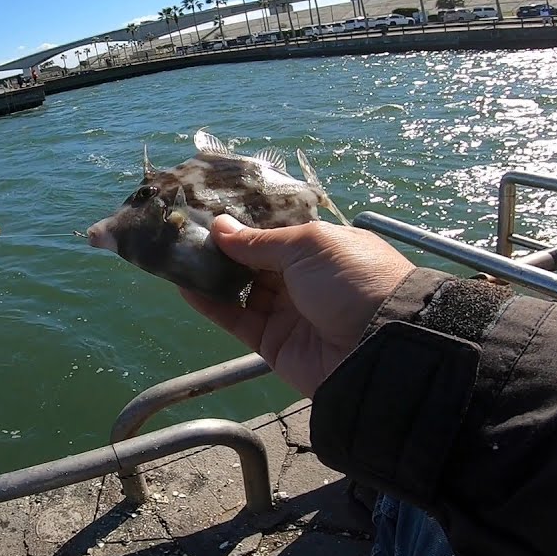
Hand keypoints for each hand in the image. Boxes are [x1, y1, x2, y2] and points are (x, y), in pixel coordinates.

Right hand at [180, 215, 414, 397]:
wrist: (380, 347)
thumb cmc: (354, 280)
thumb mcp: (309, 246)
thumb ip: (259, 240)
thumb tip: (218, 226)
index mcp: (320, 249)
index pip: (274, 232)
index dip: (244, 222)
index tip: (209, 208)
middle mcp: (303, 278)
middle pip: (253, 259)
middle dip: (222, 246)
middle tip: (184, 229)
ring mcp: (286, 311)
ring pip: (240, 288)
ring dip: (210, 272)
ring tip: (176, 253)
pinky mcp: (271, 342)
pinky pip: (235, 318)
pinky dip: (209, 303)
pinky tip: (184, 284)